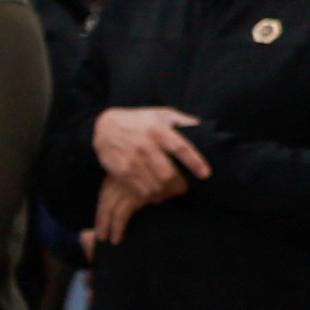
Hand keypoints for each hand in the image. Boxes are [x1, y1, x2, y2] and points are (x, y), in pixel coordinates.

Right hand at [91, 105, 211, 205]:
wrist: (104, 127)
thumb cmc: (138, 121)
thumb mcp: (160, 113)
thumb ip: (182, 120)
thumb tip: (203, 129)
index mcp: (158, 129)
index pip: (180, 148)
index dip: (194, 162)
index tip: (205, 174)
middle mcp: (144, 145)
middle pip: (167, 174)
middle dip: (180, 185)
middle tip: (184, 187)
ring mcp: (131, 160)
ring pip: (155, 186)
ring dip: (167, 192)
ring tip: (170, 190)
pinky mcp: (121, 171)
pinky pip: (141, 191)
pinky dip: (152, 195)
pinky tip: (155, 192)